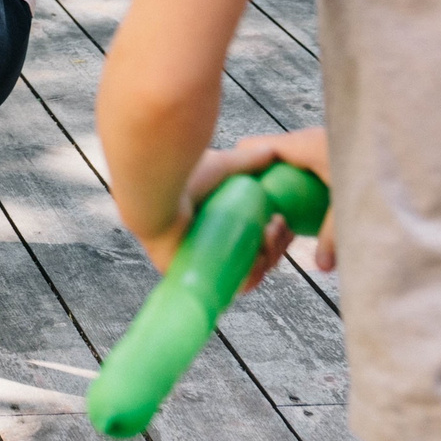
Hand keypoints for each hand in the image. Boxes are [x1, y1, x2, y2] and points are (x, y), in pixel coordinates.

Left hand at [137, 129, 332, 285]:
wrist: (157, 188)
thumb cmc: (182, 174)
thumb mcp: (222, 167)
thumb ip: (246, 161)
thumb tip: (272, 152)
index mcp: (213, 225)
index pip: (251, 240)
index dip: (273, 236)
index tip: (283, 220)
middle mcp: (207, 245)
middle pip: (253, 257)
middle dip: (276, 245)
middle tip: (280, 225)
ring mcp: (201, 263)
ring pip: (246, 271)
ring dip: (269, 256)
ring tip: (273, 230)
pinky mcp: (194, 276)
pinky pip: (230, 287)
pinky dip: (253, 276)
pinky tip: (264, 255)